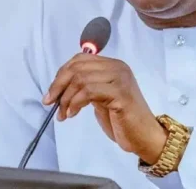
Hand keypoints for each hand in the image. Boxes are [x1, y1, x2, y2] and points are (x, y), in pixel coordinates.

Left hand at [43, 53, 166, 163]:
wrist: (144, 136)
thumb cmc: (122, 120)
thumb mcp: (100, 98)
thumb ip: (86, 87)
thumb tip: (59, 86)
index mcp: (113, 65)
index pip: (80, 59)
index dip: (61, 74)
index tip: (51, 92)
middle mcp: (118, 68)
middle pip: (78, 67)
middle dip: (59, 85)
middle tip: (50, 102)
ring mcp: (120, 79)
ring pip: (81, 79)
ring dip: (66, 98)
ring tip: (64, 114)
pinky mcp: (120, 93)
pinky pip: (89, 91)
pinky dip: (75, 102)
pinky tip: (73, 114)